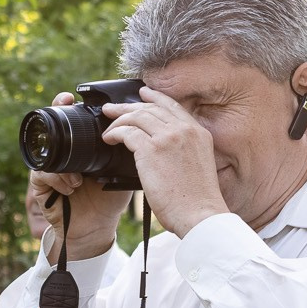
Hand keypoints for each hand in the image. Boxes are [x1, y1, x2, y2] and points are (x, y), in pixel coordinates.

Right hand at [31, 93, 130, 261]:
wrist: (97, 228)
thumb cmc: (109, 198)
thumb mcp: (121, 169)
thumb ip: (126, 147)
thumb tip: (138, 122)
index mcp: (80, 147)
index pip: (70, 121)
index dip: (67, 106)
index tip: (71, 96)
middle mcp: (62, 154)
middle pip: (51, 129)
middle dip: (54, 116)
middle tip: (62, 106)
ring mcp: (49, 169)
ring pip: (46, 152)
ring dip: (63, 161)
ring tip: (79, 175)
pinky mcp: (40, 187)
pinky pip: (42, 174)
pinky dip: (58, 179)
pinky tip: (72, 186)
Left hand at [100, 86, 227, 236]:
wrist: (200, 214)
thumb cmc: (197, 200)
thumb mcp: (199, 165)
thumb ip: (184, 150)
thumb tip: (161, 149)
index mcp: (198, 133)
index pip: (173, 107)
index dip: (155, 97)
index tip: (142, 93)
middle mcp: (184, 130)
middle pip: (151, 109)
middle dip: (128, 106)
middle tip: (112, 108)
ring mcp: (168, 138)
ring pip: (137, 117)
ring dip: (118, 119)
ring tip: (107, 125)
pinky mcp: (151, 150)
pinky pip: (127, 132)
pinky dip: (114, 133)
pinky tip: (108, 139)